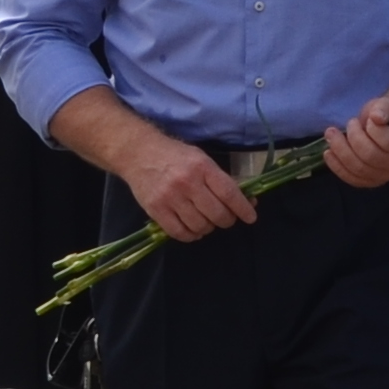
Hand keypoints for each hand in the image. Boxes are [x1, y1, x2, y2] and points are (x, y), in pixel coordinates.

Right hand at [123, 124, 260, 243]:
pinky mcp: (156, 210)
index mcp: (202, 167)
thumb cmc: (174, 155)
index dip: (242, 208)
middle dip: (226, 220)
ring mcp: (170, 198)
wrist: (138, 153)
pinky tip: (192, 228)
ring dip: (208, 228)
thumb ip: (222, 179)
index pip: (229, 193)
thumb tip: (248, 200)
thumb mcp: (201, 159)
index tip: (250, 217)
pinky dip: (191, 235)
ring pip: (200, 226)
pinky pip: (180, 233)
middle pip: (217, 214)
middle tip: (224, 218)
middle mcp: (187, 182)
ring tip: (205, 221)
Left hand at [320, 95, 388, 188]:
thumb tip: (376, 116)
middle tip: (349, 122)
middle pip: (371, 156)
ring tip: (331, 133)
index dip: (374, 129)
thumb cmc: (384, 116)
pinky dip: (336, 166)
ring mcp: (384, 176)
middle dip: (353, 138)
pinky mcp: (368, 182)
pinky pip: (351, 178)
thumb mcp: (385, 106)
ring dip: (340, 150)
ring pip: (358, 168)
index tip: (369, 119)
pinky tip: (328, 153)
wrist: (380, 127)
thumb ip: (384, 109)